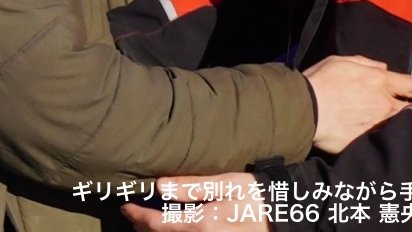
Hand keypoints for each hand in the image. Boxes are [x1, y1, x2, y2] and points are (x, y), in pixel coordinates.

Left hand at [122, 174, 267, 231]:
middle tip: (133, 214)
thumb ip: (192, 186)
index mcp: (201, 225)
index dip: (138, 216)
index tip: (125, 206)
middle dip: (144, 227)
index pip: (158, 224)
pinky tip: (173, 228)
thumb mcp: (226, 184)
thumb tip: (160, 186)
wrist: (286, 217)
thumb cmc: (257, 196)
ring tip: (147, 222)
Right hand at [304, 54, 411, 153]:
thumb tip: (383, 68)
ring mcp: (378, 125)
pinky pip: (383, 141)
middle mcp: (385, 104)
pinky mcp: (368, 142)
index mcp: (379, 81)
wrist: (303, 110)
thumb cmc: (319, 81)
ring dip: (399, 125)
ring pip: (400, 126)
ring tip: (397, 127)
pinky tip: (381, 141)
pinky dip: (383, 139)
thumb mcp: (340, 61)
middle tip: (410, 111)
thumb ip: (365, 62)